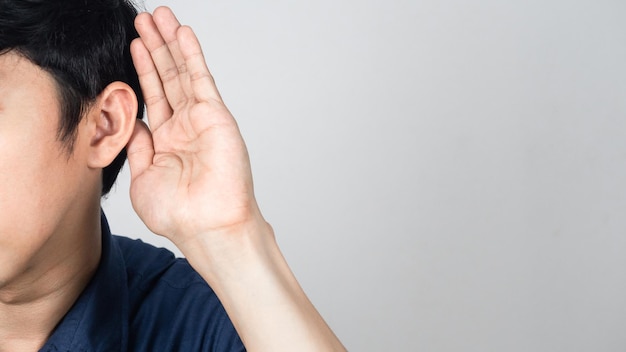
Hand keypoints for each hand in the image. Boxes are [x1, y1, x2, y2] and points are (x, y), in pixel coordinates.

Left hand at [127, 7, 262, 245]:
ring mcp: (201, 119)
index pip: (153, 96)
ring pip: (182, 72)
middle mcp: (185, 126)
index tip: (135, 45)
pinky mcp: (215, 116)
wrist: (208, 227)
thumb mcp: (144, 178)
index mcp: (167, 142)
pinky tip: (182, 34)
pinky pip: (200, 79)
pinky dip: (191, 55)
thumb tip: (134, 122)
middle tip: (145, 19)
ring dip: (170, 43)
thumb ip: (138, 147)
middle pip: (167, 78)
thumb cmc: (180, 214)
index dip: (143, 70)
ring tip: (159, 16)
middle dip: (155, 47)